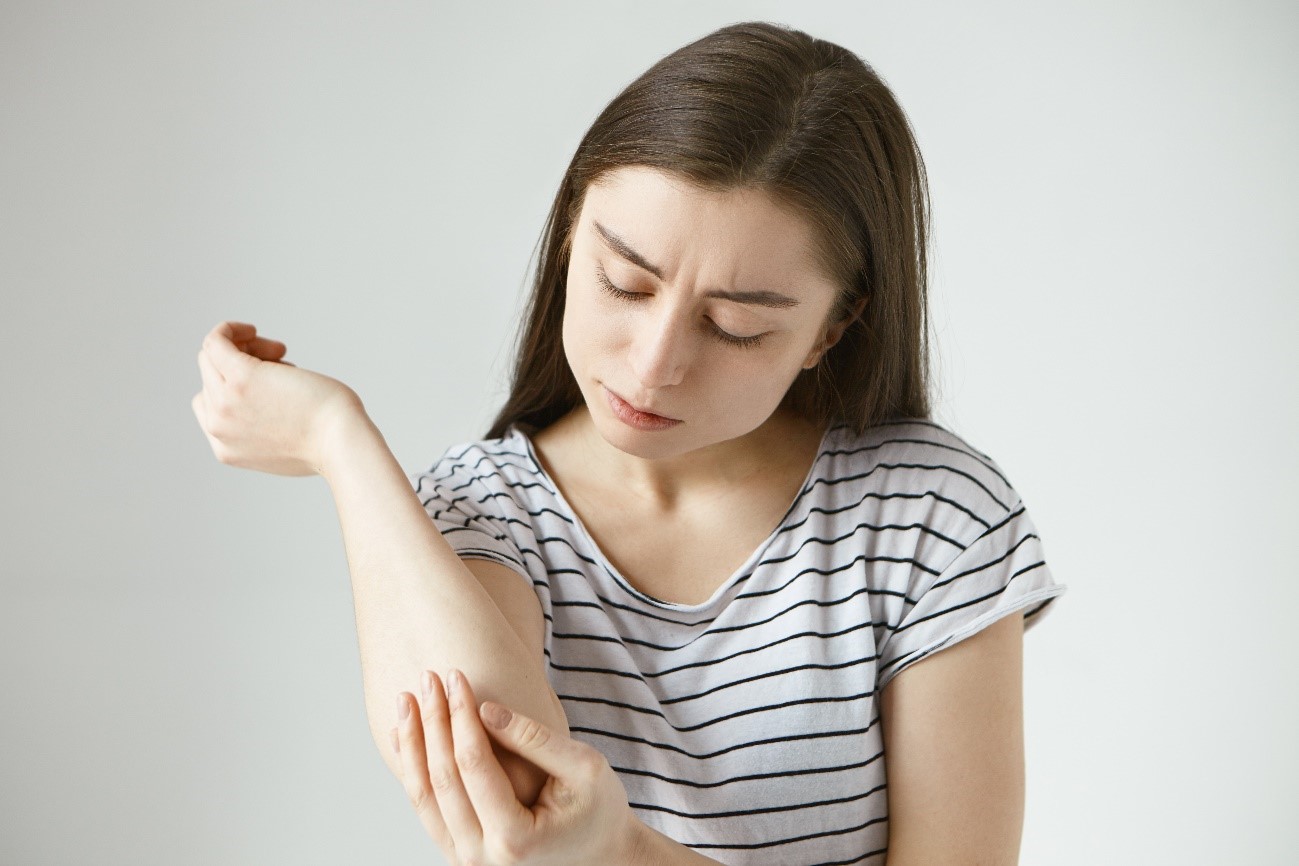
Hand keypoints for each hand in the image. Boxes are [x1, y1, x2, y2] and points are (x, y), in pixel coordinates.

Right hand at [192, 321, 362, 476]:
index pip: (211, 406)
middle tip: (283, 360)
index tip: (273, 381)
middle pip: (212, 378)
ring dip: (246, 347)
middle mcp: (217, 427)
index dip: (237, 386)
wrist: (340, 443)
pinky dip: (229, 330)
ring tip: (281, 353)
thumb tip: (261, 396)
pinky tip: (251, 329)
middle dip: (245, 362)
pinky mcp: (241, 377)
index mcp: (226, 448)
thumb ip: (260, 429)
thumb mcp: (283, 444)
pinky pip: (216, 341)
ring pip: (212, 358)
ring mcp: (225, 402)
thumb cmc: (328, 440)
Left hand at [391, 669, 641, 865]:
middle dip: (432, 722)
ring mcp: (467, 861)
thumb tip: (485, 708)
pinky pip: (427, 809)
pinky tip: (408, 735)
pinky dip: (413, 769)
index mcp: (515, 838)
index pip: (473, 766)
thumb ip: (535, 739)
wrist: (600, 856)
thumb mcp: (584, 769)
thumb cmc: (599, 809)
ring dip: (413, 745)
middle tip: (427, 677)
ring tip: (405, 700)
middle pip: (441, 780)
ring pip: (424, 797)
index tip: (457, 674)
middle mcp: (482, 858)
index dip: (461, 715)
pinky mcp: (460, 854)